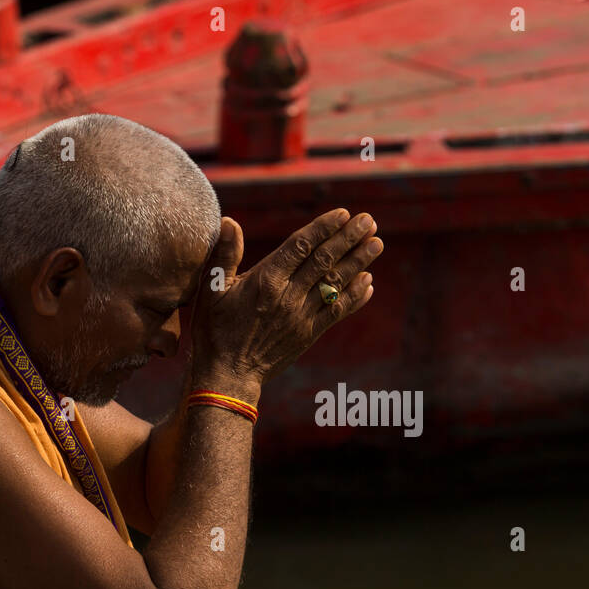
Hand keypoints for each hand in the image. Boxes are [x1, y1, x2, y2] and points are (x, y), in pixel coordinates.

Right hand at [190, 209, 381, 392]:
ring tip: (377, 244)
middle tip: (370, 221)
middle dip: (349, 239)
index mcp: (266, 280)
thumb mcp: (211, 290)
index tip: (344, 214)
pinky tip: (369, 282)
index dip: (324, 228)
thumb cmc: (215, 330)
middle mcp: (288, 296)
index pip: (301, 246)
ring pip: (335, 284)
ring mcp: (302, 316)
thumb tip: (229, 222)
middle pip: (325, 261)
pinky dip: (354, 297)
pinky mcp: (309, 333)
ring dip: (359, 262)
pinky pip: (337, 312)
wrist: (229, 374)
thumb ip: (224, 255)